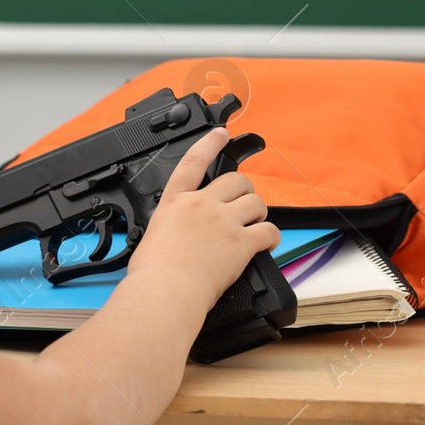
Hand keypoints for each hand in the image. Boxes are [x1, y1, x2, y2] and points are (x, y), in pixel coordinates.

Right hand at [126, 128, 279, 309]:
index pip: (194, 161)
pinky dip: (271, 236)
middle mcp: (202, 205)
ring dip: (258, 212)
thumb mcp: (153, 234)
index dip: (210, 143)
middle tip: (243, 205)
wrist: (165, 291)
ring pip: (256, 202)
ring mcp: (223, 222)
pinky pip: (269, 231)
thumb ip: (171, 225)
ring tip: (254, 224)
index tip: (221, 133)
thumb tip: (176, 234)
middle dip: (244, 190)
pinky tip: (266, 243)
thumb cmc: (153, 272)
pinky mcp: (241, 243)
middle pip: (236, 180)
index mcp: (176, 201)